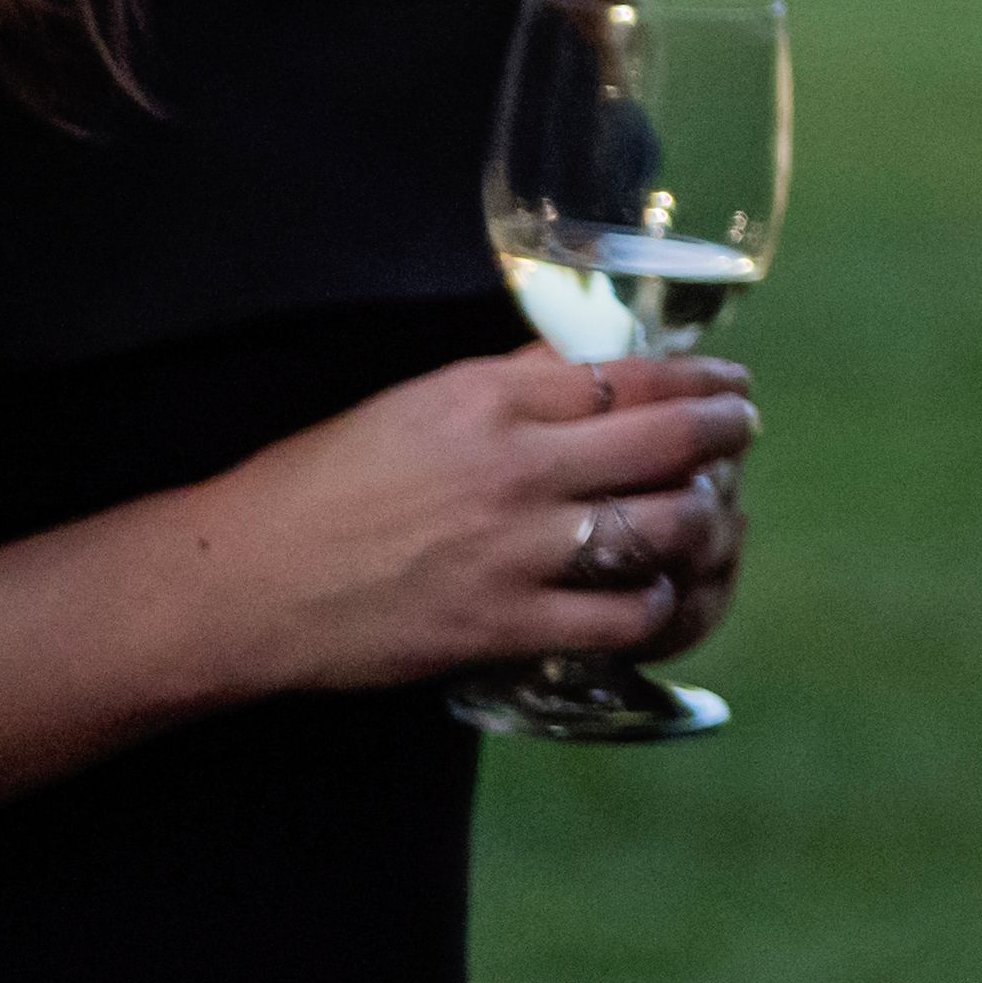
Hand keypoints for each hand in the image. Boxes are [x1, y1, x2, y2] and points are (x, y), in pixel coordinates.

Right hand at [184, 346, 761, 696]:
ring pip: (665, 526)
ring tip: (714, 515)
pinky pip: (623, 615)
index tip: (728, 382)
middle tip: (741, 433)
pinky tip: (655, 592)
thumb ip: (512, 383)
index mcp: (491, 400)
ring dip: (708, 520)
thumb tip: (594, 357)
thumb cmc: (319, 485)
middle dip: (727, 434)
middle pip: (670, 441)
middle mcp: (516, 467)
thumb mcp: (418, 404)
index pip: (632, 375)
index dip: (699, 378)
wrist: (240, 581)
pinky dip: (657, 603)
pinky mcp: (502, 624)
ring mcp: (515, 550)